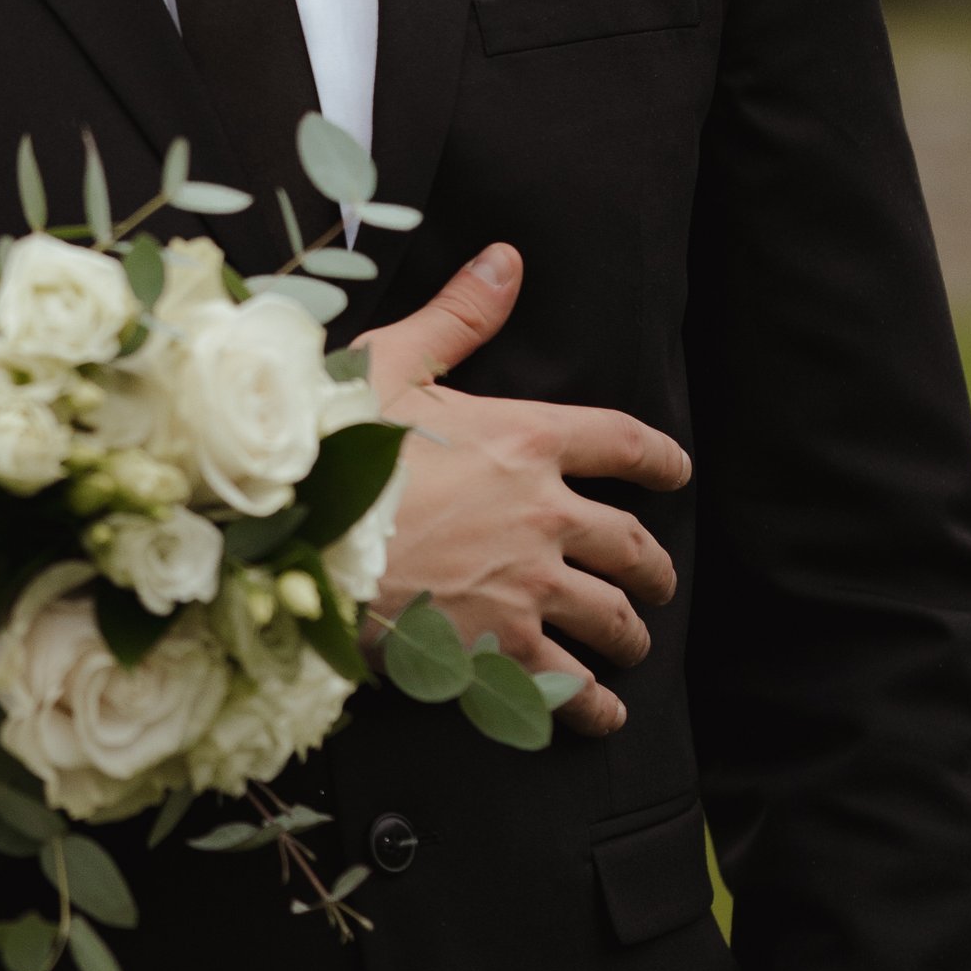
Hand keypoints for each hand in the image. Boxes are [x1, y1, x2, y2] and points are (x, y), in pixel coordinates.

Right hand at [363, 244, 690, 740]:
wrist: (294, 533)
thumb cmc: (330, 441)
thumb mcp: (391, 361)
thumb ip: (459, 315)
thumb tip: (508, 257)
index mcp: (525, 438)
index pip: (622, 444)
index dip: (659, 459)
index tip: (676, 473)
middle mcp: (544, 514)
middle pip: (632, 544)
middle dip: (652, 566)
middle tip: (655, 580)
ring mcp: (527, 586)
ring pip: (612, 618)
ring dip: (630, 633)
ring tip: (632, 644)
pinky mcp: (497, 646)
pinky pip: (566, 684)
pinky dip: (592, 703)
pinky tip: (602, 713)